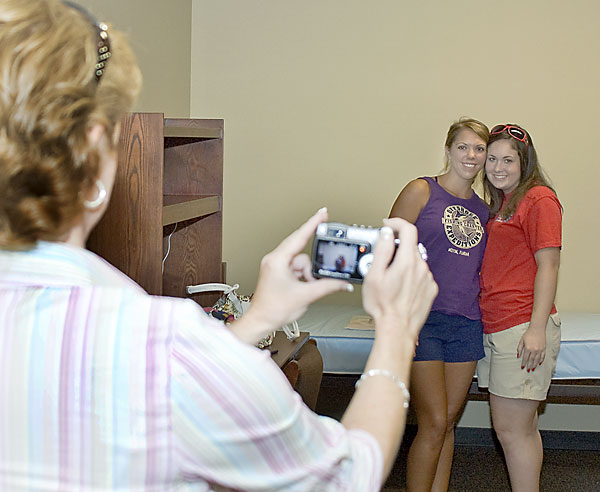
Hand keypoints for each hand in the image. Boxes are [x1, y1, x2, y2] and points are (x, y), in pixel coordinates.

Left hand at [236, 208, 351, 340]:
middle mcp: (275, 260)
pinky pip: (296, 268)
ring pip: (301, 262)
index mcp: (278, 260)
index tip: (323, 213)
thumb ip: (328, 286)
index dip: (313, 224)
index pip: (299, 236)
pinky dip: (303, 276)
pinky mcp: (278, 273)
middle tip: (316, 275)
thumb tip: (343, 283)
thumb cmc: (273, 309)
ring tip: (305, 288)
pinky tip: (303, 286)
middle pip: (301, 251)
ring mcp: (276, 266)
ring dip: (307, 274)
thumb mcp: (306, 296)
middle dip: (312, 265)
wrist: (261, 321)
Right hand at [362, 217, 437, 342]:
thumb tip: (387, 233)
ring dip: (403, 263)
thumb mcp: (373, 275)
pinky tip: (400, 288)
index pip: (408, 229)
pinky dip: (411, 276)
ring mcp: (428, 279)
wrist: (397, 329)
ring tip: (389, 279)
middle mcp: (421, 268)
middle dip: (396, 248)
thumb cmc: (383, 306)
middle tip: (381, 260)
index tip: (388, 225)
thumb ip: (382, 250)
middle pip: (410, 246)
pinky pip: (420, 275)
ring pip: (415, 261)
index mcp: (407, 261)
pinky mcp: (431, 290)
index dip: (397, 222)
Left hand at [517, 324, 545, 370]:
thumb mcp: (521, 340)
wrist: (537, 329)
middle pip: (531, 360)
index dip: (523, 363)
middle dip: (529, 366)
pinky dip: (541, 361)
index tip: (522, 367)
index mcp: (528, 348)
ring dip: (535, 365)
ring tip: (532, 369)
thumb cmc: (528, 334)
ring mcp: (540, 350)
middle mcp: (534, 350)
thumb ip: (519, 349)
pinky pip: (543, 356)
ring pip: (537, 360)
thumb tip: (518, 356)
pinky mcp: (544, 348)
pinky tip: (539, 363)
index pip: (525, 358)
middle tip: (528, 370)